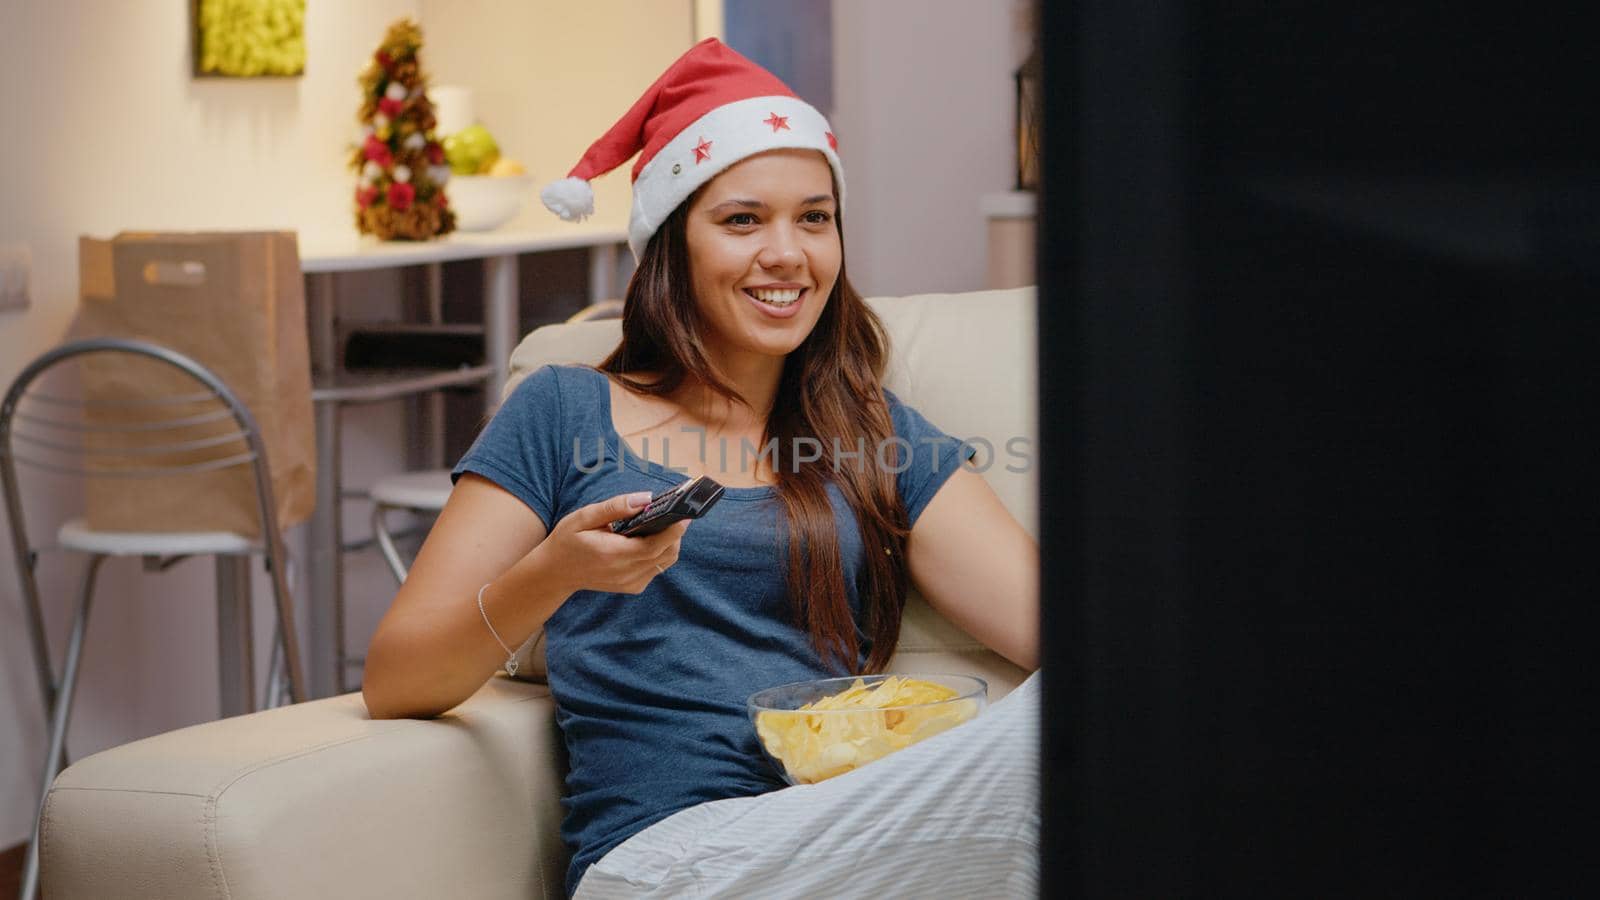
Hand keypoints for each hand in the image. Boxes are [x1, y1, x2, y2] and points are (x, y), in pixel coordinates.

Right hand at [535, 491, 691, 595]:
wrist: (555, 573)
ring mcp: (630, 583)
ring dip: (669, 543)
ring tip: (665, 523)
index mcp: (613, 554)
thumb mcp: (584, 517)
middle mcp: (625, 573)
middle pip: (665, 554)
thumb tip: (646, 498)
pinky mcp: (633, 587)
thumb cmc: (568, 540)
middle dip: (675, 533)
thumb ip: (615, 507)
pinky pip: (656, 568)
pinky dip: (660, 553)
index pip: (654, 545)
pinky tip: (650, 539)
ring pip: (664, 562)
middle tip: (678, 513)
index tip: (685, 515)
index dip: (674, 531)